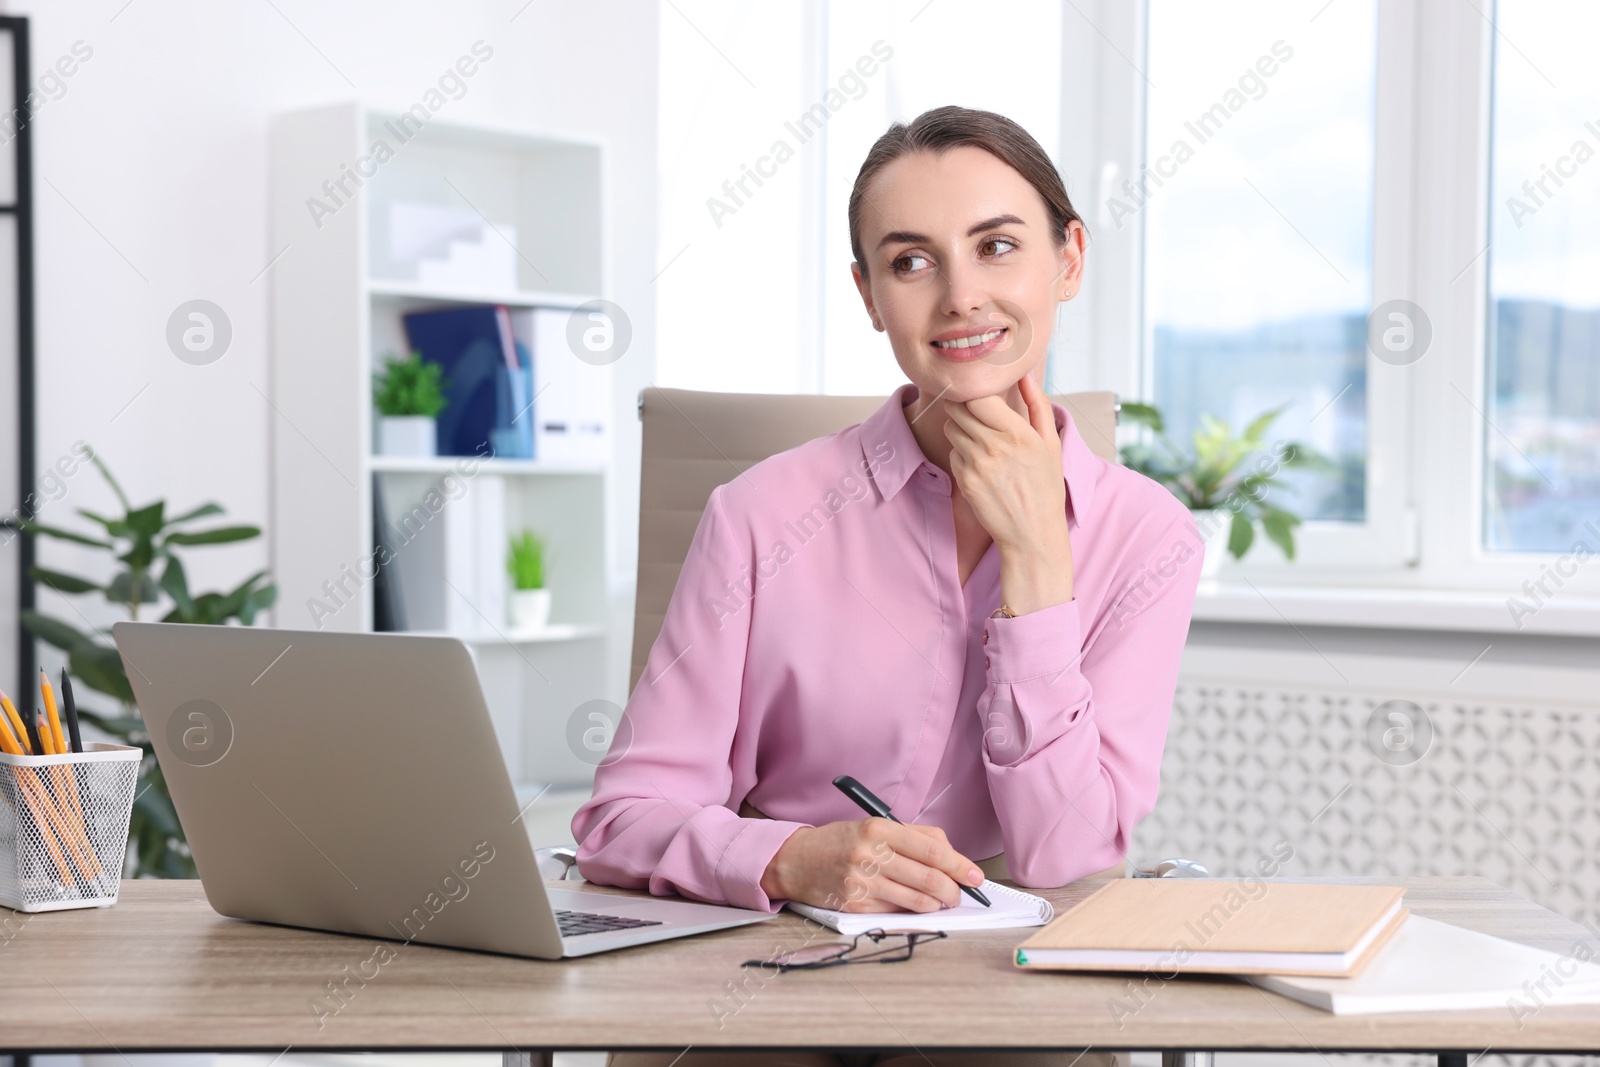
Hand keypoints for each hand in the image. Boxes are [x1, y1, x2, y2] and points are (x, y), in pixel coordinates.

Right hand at [759, 818, 985, 911]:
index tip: (975, 875)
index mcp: (879, 829)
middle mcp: (870, 855)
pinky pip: (897, 913)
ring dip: (938, 905)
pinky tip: (916, 907)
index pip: (932, 849)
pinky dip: (913, 912)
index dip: (959, 865)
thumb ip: (913, 837)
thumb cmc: (839, 842)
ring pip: (917, 901)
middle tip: (963, 894)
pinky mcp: (855, 907)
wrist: (795, 861)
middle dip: (955, 890)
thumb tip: (952, 855)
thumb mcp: (874, 827)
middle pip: (929, 878)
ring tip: (943, 902)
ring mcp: (862, 883)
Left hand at [942, 373, 1073, 611]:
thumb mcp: (1051, 443)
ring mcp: (975, 465)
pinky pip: (952, 453)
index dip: (975, 393)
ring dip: (961, 428)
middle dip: (964, 407)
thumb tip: (1026, 375)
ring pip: (951, 429)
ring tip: (982, 440)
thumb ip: (1038, 405)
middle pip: (958, 410)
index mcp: (1017, 433)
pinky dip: (961, 453)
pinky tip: (980, 464)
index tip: (981, 395)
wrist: (1032, 533)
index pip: (977, 397)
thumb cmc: (1046, 486)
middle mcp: (993, 446)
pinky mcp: (964, 481)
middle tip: (976, 414)